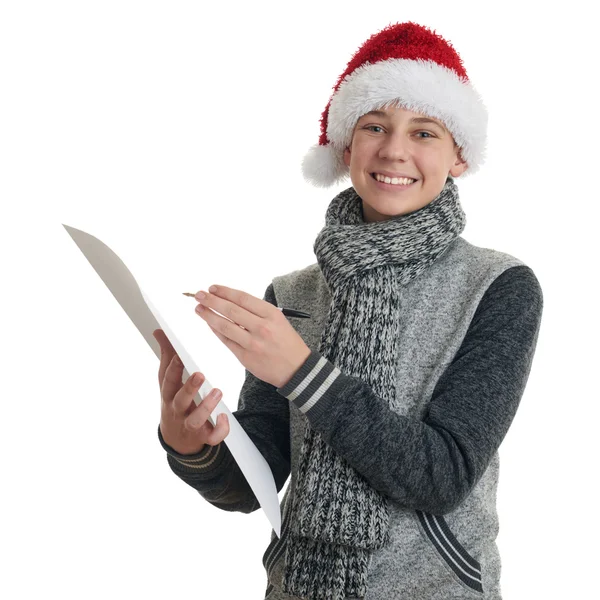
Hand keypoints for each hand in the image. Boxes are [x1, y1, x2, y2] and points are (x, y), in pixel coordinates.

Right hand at [153, 328, 229, 454]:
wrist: (177, 439)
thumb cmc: (174, 402)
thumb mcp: (167, 381)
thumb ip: (167, 356)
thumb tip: (160, 331)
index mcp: (169, 394)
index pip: (168, 381)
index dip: (173, 369)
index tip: (179, 355)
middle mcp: (178, 410)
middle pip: (180, 400)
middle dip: (189, 388)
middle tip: (200, 374)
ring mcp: (190, 425)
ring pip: (196, 420)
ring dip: (206, 407)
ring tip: (217, 392)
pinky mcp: (204, 437)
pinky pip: (212, 437)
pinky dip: (219, 430)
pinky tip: (224, 418)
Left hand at [194, 285, 310, 387]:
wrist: (296, 368)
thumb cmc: (287, 342)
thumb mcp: (278, 320)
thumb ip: (257, 312)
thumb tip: (230, 302)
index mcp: (271, 314)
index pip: (242, 298)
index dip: (225, 292)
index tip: (213, 288)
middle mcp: (262, 327)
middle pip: (231, 310)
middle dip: (212, 300)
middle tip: (199, 295)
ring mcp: (253, 343)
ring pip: (225, 326)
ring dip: (209, 315)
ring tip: (199, 308)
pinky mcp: (245, 357)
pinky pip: (226, 341)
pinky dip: (216, 331)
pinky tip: (209, 323)